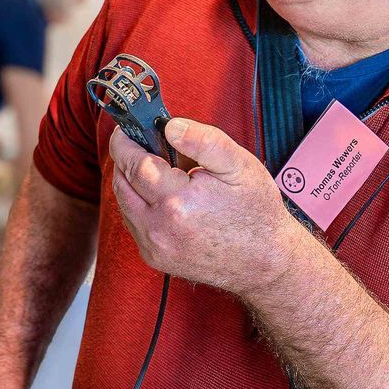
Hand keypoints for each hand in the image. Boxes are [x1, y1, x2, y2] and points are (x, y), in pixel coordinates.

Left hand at [109, 118, 300, 298]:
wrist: (265, 262)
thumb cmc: (255, 211)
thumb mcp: (239, 166)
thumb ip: (203, 141)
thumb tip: (170, 127)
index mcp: (178, 202)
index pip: (133, 164)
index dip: (125, 142)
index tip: (127, 129)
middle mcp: (159, 229)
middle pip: (122, 183)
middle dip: (127, 159)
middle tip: (145, 144)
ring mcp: (155, 247)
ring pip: (125, 204)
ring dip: (133, 183)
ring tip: (161, 171)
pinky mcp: (155, 258)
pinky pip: (134, 223)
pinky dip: (140, 205)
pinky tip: (165, 198)